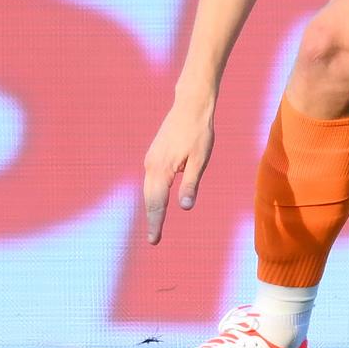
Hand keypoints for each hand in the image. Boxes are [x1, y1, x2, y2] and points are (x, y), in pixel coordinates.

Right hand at [141, 94, 215, 243]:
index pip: (157, 203)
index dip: (156, 223)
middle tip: (154, 240)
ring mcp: (150, 159)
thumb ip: (190, 184)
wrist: (190, 106)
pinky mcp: (154, 155)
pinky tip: (158, 202)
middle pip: (149, 199)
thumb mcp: (199, 160)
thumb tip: (184, 208)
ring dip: (152, 207)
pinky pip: (151, 180)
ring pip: (149, 189)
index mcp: (161, 169)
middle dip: (153, 219)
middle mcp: (151, 165)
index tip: (154, 241)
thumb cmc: (199, 132)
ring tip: (156, 225)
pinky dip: (153, 194)